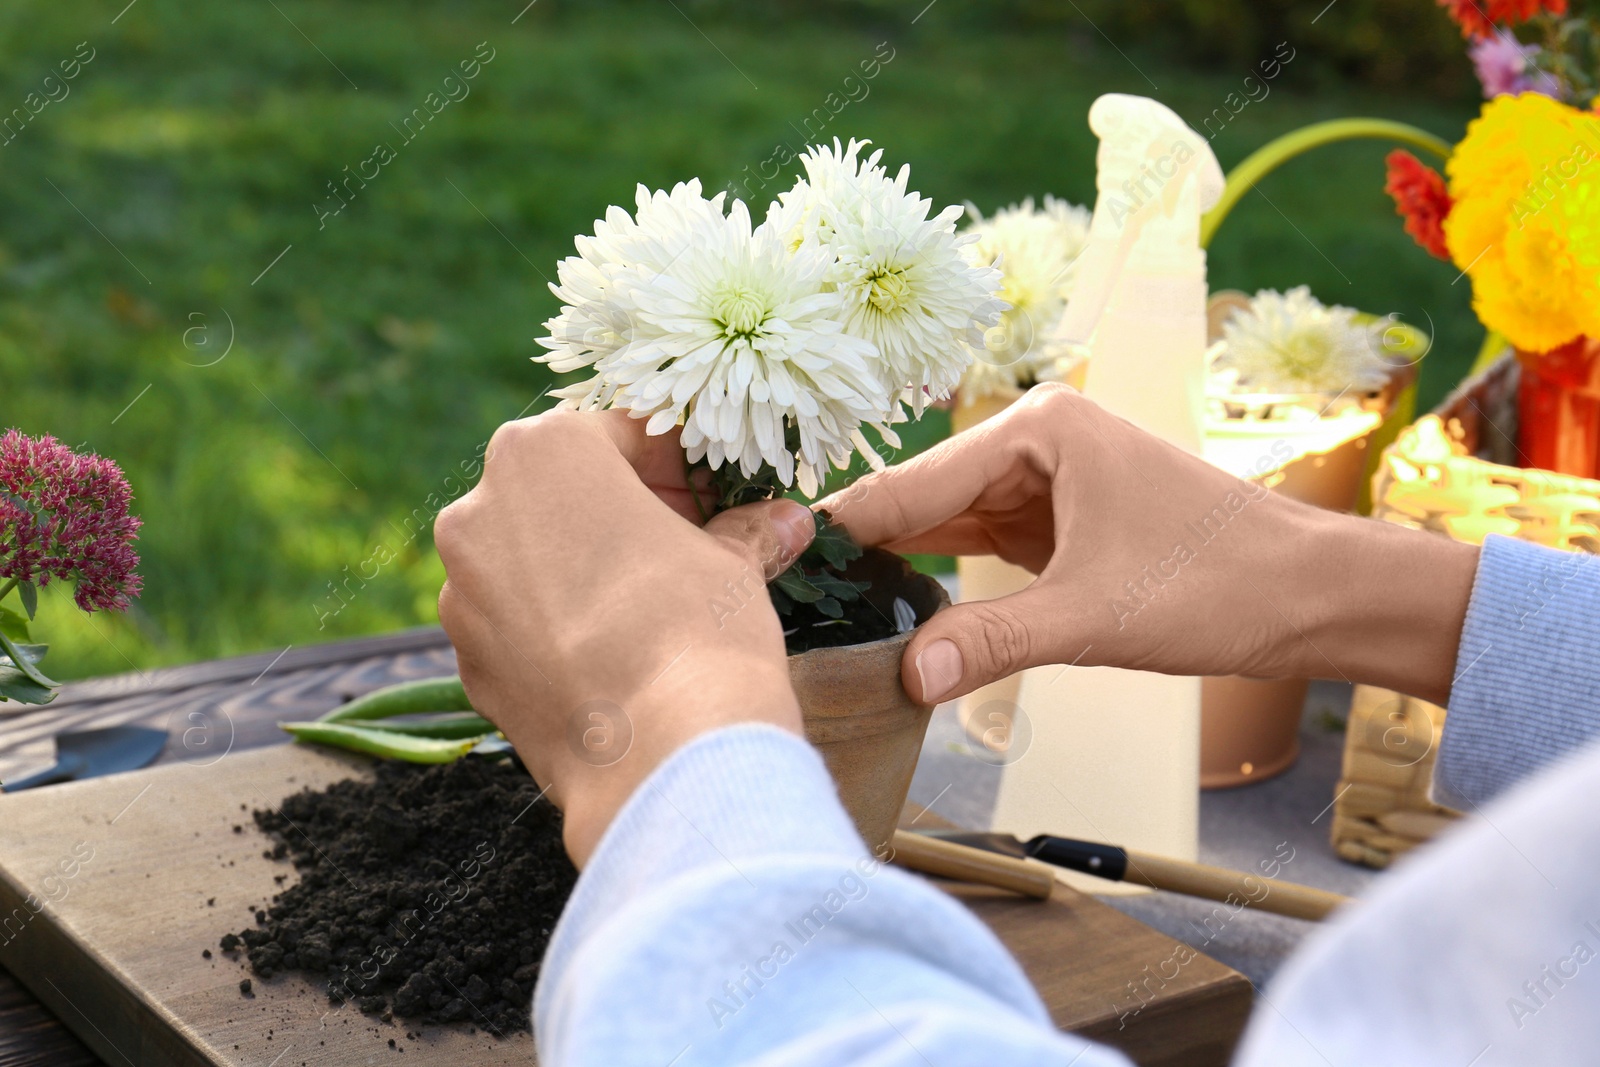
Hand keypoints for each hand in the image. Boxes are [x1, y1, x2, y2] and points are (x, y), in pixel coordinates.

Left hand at [435, 410, 814, 865]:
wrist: (659, 760)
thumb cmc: (696, 630)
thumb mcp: (734, 561)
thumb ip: (745, 530)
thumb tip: (780, 522)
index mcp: (541, 452)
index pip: (619, 433)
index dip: (676, 465)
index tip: (712, 496)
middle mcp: (480, 510)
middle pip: (563, 491)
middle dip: (625, 512)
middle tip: (689, 545)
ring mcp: (462, 592)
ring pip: (532, 559)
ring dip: (586, 569)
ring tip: (651, 608)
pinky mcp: (466, 663)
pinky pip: (518, 624)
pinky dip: (560, 628)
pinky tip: (615, 657)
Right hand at [820, 384, 1478, 705]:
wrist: (1313, 596)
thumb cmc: (1221, 584)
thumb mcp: (1092, 619)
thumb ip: (990, 642)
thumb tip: (903, 675)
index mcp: (1040, 429)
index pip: (916, 480)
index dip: (851, 528)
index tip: (783, 564)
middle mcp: (1038, 440)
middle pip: (924, 497)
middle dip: (869, 548)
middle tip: (793, 598)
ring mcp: (1050, 479)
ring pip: (949, 522)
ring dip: (903, 564)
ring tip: (828, 606)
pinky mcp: (1062, 520)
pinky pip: (982, 543)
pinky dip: (946, 577)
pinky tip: (898, 608)